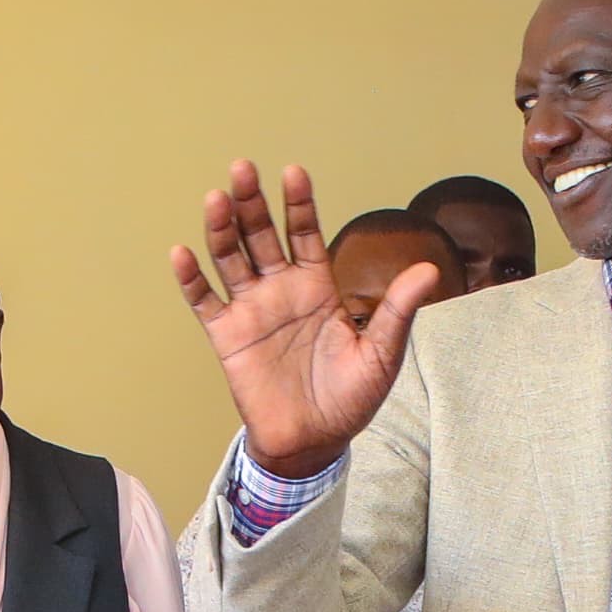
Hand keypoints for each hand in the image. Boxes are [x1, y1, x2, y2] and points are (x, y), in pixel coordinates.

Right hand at [168, 160, 444, 480]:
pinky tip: (182, 252)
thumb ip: (398, 310)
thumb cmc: (351, 399)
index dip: (299, 203)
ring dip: (221, 228)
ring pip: (231, 258)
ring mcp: (251, 310)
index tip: (293, 173)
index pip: (305, 233)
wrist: (315, 442)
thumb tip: (429, 270)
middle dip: (252, 201)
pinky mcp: (227, 336)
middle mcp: (281, 289)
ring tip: (217, 198)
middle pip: (261, 234)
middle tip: (243, 169)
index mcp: (317, 286)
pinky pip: (205, 302)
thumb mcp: (382, 353)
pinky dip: (191, 278)